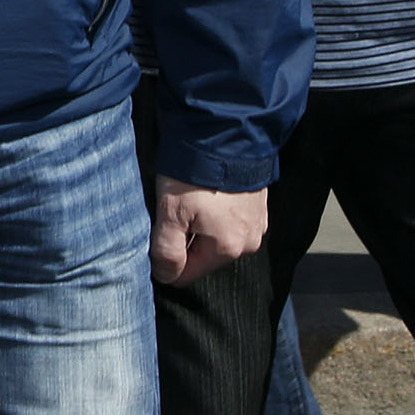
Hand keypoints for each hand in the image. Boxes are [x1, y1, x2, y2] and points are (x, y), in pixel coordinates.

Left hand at [148, 180, 266, 286]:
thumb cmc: (194, 177)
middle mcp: (249, 242)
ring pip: (217, 239)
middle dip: (184, 242)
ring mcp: (257, 224)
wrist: (225, 137)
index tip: (156, 236)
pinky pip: (230, 222)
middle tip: (171, 213)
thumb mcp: (170, 214)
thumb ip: (167, 252)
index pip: (188, 274)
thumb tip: (167, 277)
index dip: (166, 261)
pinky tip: (203, 196)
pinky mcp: (258, 208)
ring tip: (187, 202)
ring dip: (199, 227)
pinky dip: (215, 215)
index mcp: (228, 249)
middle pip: (203, 256)